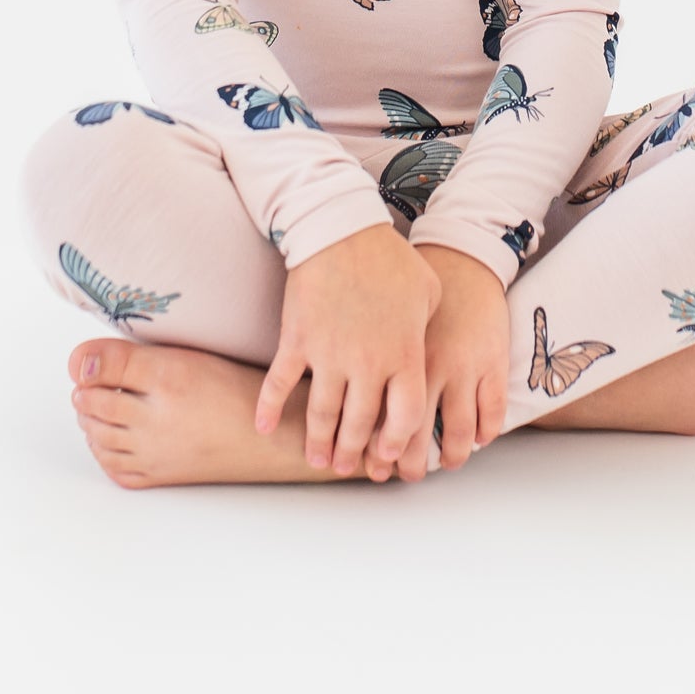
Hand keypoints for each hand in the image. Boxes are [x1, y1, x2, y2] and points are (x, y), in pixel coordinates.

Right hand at [255, 223, 441, 474]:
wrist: (340, 228)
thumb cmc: (387, 257)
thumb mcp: (428, 290)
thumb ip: (430, 326)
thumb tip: (428, 347)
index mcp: (404, 354)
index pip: (405, 418)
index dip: (396, 442)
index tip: (388, 452)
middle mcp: (367, 363)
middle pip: (360, 424)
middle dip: (353, 451)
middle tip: (345, 466)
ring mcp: (329, 355)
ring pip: (322, 415)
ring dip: (318, 442)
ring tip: (317, 459)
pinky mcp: (297, 341)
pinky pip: (279, 384)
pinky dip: (269, 409)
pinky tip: (264, 428)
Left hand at [378, 243, 509, 481]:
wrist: (458, 256)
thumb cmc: (409, 288)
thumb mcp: (378, 319)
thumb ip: (362, 357)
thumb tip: (337, 397)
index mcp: (394, 357)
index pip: (380, 421)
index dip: (377, 452)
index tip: (375, 467)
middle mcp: (429, 368)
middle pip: (416, 437)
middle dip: (410, 465)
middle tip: (408, 475)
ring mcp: (465, 366)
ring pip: (456, 434)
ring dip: (449, 457)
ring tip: (445, 462)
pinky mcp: (493, 360)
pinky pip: (492, 412)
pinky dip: (484, 433)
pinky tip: (476, 437)